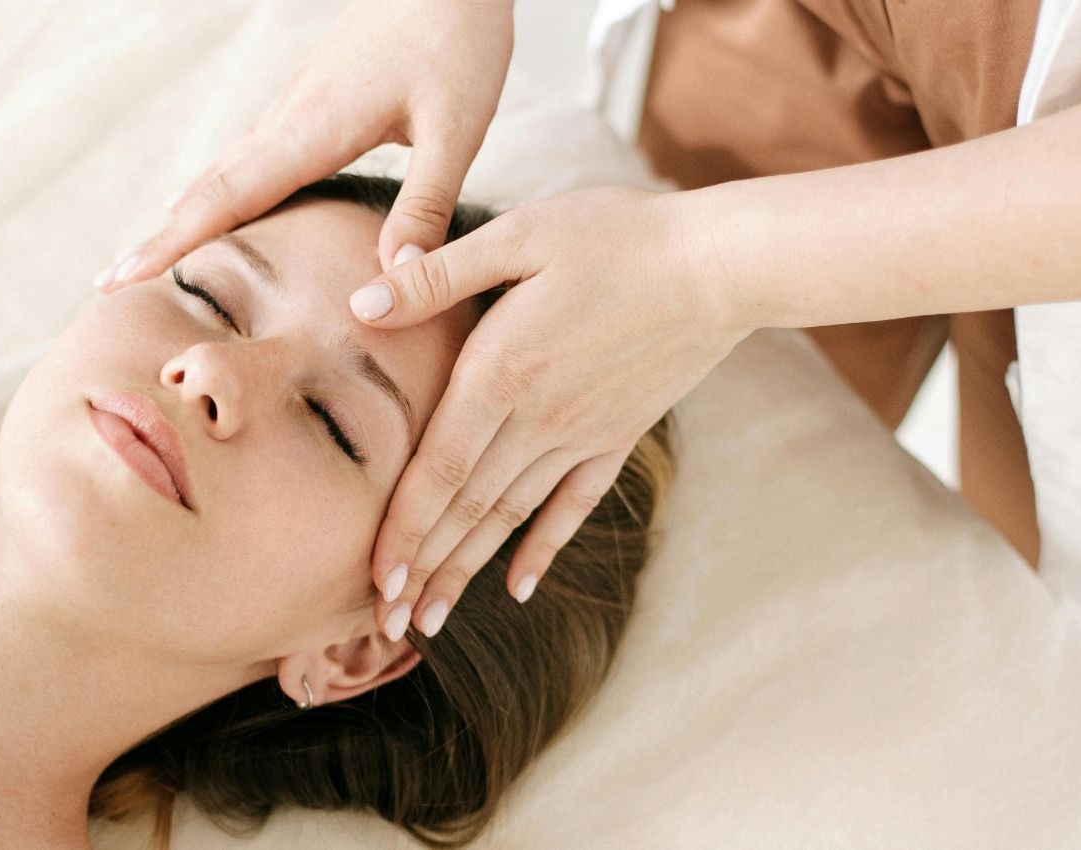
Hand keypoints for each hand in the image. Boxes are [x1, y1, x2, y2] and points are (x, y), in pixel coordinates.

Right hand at [96, 0, 512, 291]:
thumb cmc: (457, 42)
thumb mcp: (455, 128)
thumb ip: (424, 204)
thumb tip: (391, 281)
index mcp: (314, 127)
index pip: (229, 197)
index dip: (173, 242)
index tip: (123, 278)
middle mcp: (290, 116)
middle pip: (210, 186)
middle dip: (159, 236)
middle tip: (108, 281)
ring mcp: (295, 104)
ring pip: (225, 167)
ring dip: (184, 212)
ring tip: (148, 251)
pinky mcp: (310, 97)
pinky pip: (249, 152)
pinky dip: (218, 185)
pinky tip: (212, 197)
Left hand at [358, 187, 751, 638]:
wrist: (721, 263)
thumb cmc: (614, 234)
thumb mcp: (517, 236)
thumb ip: (437, 276)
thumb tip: (359, 305)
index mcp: (501, 373)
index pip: (439, 470)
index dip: (404, 529)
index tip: (373, 580)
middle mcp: (538, 419)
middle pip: (467, 510)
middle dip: (423, 570)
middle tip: (382, 625)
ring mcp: (581, 434)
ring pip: (511, 517)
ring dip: (467, 571)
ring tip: (430, 620)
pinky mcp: (617, 435)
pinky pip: (572, 505)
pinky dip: (542, 548)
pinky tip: (517, 586)